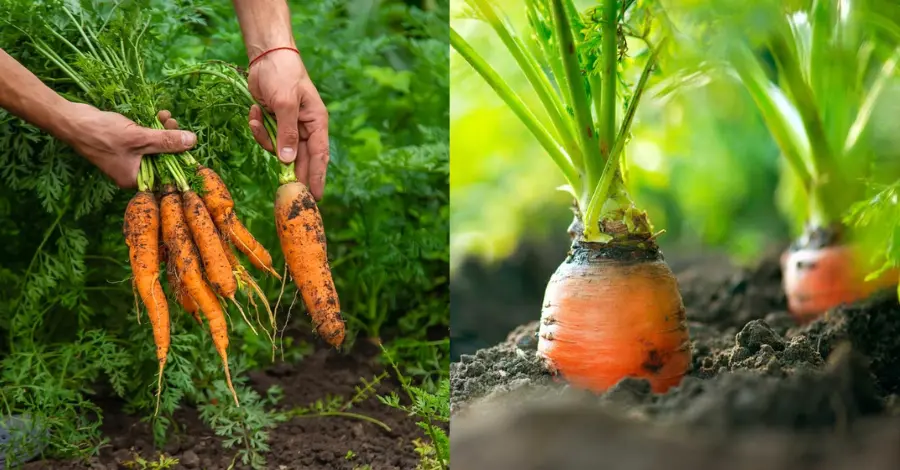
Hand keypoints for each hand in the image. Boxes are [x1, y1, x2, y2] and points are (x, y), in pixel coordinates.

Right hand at [59, 103, 196, 188]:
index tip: (189, 144)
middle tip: (175, 123)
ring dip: (163, 131)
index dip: (180, 160)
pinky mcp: (124, 145)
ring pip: (155, 147)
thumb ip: (167, 141)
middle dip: (172, 140)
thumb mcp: (140, 138)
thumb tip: (193, 141)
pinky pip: (145, 139)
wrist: (71, 120)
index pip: (166, 175)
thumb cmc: (102, 134)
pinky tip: (158, 115)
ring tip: (166, 116)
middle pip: (162, 159)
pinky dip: (152, 128)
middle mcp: (132, 172)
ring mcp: (128, 159)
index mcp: (135, 179)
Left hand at [247, 49, 329, 199]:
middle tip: (285, 192)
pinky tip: (254, 110)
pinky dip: (257, 127)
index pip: (319, 156)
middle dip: (289, 170)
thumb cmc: (283, 74)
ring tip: (258, 117)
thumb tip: (287, 161)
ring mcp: (289, 126)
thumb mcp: (285, 103)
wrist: (266, 55)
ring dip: (265, 139)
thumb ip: (287, 133)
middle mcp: (305, 127)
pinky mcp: (273, 122)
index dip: (318, 177)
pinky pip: (266, 136)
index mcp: (316, 122)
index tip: (315, 197)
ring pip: (279, 148)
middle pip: (300, 158)